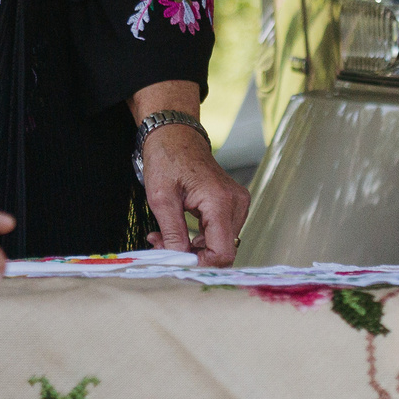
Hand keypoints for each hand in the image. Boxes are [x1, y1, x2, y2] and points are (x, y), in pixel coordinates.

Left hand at [131, 83, 249, 265]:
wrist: (175, 133)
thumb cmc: (167, 158)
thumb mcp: (161, 198)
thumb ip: (173, 234)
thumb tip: (178, 262)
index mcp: (220, 201)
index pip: (223, 253)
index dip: (201, 265)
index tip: (177, 262)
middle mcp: (236, 203)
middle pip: (222, 250)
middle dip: (192, 254)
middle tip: (161, 245)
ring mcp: (238, 203)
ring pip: (220, 243)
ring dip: (193, 247)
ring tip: (164, 236)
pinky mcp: (233, 203)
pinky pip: (220, 232)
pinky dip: (199, 237)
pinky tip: (177, 229)